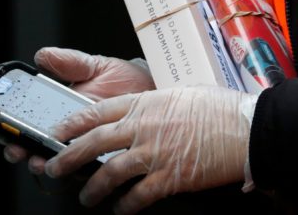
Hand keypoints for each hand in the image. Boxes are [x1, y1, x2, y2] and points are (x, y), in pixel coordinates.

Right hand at [0, 47, 155, 173]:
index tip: (5, 131)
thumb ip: (70, 63)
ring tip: (43, 161)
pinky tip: (78, 167)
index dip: (13, 130)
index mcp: (65, 112)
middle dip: (24, 151)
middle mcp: (74, 135)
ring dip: (47, 165)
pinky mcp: (110, 161)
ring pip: (62, 165)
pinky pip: (94, 173)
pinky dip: (83, 173)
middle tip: (20, 150)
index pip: (30, 125)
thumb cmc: (128, 79)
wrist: (158, 91)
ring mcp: (90, 150)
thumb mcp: (98, 66)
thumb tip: (42, 55)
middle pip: (39, 148)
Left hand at [44, 86, 254, 214]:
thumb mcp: (181, 93)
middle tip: (53, 167)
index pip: (98, 112)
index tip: (58, 131)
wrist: (244, 127)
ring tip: (85, 197)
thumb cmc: (219, 107)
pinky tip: (120, 211)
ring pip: (111, 172)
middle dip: (69, 157)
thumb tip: (145, 111)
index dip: (73, 123)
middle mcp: (144, 127)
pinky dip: (126, 206)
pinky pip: (139, 195)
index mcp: (146, 103)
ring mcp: (155, 153)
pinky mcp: (170, 177)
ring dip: (93, 187)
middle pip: (95, 142)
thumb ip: (156, 103)